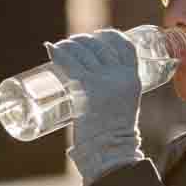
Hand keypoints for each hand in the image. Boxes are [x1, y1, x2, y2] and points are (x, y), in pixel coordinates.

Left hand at [44, 29, 143, 185]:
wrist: (110, 150)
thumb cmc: (115, 133)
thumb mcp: (124, 105)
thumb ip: (116, 91)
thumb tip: (96, 83)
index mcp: (133, 78)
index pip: (124, 46)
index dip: (109, 35)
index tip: (98, 35)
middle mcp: (119, 75)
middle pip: (100, 45)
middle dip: (84, 40)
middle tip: (73, 44)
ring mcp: (102, 81)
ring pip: (83, 51)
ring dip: (69, 44)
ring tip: (61, 47)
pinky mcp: (86, 88)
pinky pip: (70, 63)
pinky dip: (59, 53)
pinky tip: (52, 49)